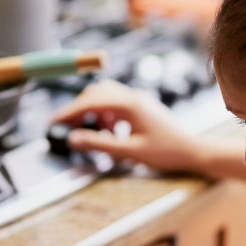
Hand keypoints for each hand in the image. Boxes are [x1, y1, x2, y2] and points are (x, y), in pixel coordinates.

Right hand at [50, 80, 201, 171]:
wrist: (192, 150)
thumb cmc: (166, 152)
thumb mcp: (129, 151)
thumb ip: (100, 144)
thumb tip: (73, 138)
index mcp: (129, 104)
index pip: (90, 101)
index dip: (69, 111)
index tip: (53, 122)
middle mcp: (132, 96)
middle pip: (95, 94)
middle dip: (78, 109)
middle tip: (66, 127)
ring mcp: (138, 99)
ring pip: (105, 95)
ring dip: (92, 110)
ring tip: (89, 131)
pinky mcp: (141, 106)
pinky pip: (115, 102)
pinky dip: (105, 113)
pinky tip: (109, 131)